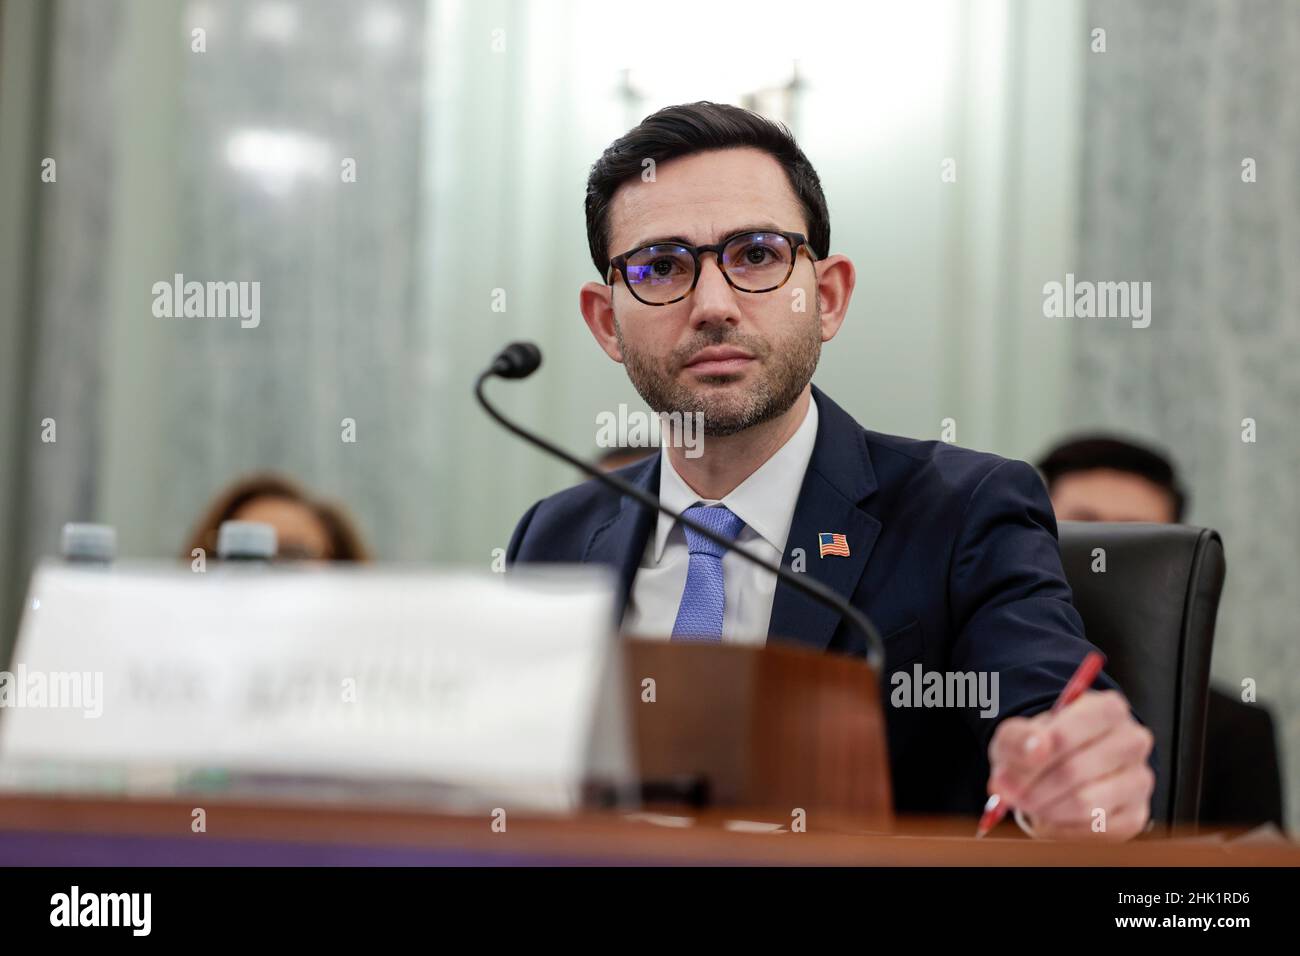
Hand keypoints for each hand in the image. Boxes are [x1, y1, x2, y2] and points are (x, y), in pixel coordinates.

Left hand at [987, 690, 1154, 839]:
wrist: (1056, 769)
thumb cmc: (1038, 746)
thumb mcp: (1016, 734)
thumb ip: (1019, 737)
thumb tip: (1037, 748)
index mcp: (1107, 708)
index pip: (1069, 732)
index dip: (1034, 756)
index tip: (1005, 772)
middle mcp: (1132, 741)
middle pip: (1075, 771)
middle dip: (1032, 788)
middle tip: (1008, 794)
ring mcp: (1139, 779)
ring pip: (1086, 803)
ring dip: (1045, 808)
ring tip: (1027, 803)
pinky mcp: (1136, 814)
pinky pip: (1096, 831)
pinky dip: (1063, 828)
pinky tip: (1050, 816)